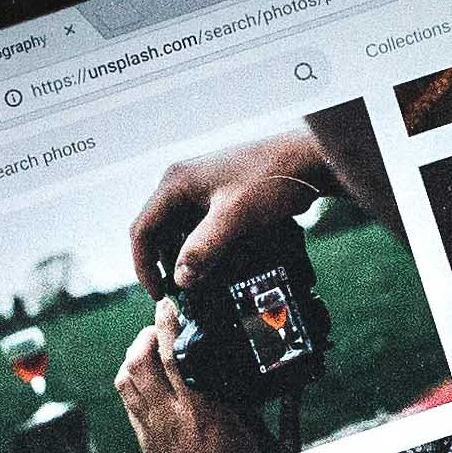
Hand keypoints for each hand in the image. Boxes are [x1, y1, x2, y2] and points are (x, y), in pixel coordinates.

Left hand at [109, 306, 264, 452]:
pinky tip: (145, 376)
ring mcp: (152, 429)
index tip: (167, 305)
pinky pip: (127, 401)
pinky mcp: (145, 439)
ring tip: (148, 347)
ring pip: (125, 379)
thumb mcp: (243, 421)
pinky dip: (132, 380)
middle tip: (158, 326)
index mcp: (199, 411)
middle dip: (144, 335)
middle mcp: (169, 418)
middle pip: (138, 363)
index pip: (172, 356)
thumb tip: (218, 356)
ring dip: (133, 356)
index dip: (166, 324)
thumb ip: (227, 389)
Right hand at [125, 127, 337, 294]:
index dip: (144, 265)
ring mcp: (202, 187)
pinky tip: (217, 265)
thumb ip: (204, 249)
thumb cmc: (271, 180)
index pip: (142, 228)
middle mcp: (183, 182)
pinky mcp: (220, 195)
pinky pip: (200, 226)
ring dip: (185, 256)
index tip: (159, 293)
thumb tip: (181, 279)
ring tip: (199, 283)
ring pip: (179, 229)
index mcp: (177, 182)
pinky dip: (203, 247)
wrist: (309, 159)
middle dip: (165, 263)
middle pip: (158, 229)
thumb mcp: (234, 218)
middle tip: (179, 293)